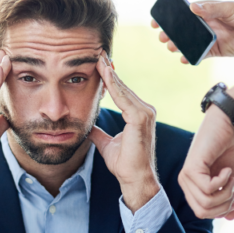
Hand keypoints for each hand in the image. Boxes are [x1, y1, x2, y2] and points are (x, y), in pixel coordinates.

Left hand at [89, 52, 160, 212]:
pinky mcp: (141, 118)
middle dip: (109, 70)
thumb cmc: (124, 164)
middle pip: (123, 87)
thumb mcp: (107, 144)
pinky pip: (124, 98)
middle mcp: (145, 110)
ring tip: (98, 58)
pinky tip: (105, 73)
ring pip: (123, 89)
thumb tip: (88, 128)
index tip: (98, 65)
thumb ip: (99, 133)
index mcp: (138, 115)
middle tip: (97, 53)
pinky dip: (114, 86)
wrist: (135, 179)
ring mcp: (145, 113)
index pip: (121, 92)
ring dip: (110, 74)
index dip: (109, 79)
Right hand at [151, 1, 233, 63]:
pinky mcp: (213, 51)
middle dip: (171, 33)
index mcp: (206, 11)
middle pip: (183, 30)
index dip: (170, 16)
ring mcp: (207, 39)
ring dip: (178, 46)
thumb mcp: (230, 8)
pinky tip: (184, 58)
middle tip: (163, 37)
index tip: (158, 20)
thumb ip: (212, 9)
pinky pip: (199, 55)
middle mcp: (204, 25)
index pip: (184, 13)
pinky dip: (191, 57)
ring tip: (172, 47)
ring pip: (188, 43)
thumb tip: (193, 7)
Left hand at [178, 105, 233, 218]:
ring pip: (206, 202)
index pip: (202, 213)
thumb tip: (231, 218)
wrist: (226, 126)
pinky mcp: (191, 168)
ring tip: (231, 178)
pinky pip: (208, 188)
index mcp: (191, 187)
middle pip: (203, 212)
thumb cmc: (226, 150)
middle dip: (224, 205)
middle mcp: (185, 183)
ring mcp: (186, 176)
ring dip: (225, 193)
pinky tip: (226, 170)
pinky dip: (222, 182)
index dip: (221, 210)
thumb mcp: (230, 179)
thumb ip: (229, 197)